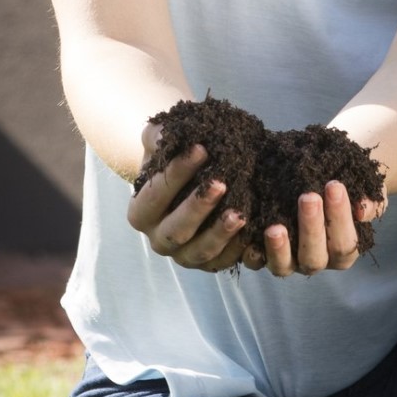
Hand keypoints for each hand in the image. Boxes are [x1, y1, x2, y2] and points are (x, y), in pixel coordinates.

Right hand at [126, 126, 247, 271]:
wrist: (188, 185)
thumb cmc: (172, 161)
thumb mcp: (159, 144)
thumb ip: (157, 136)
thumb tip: (164, 132)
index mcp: (141, 214)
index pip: (155, 195)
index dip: (176, 173)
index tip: (201, 149)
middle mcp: (159, 240)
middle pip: (176, 229)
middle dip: (198, 207)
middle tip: (222, 183)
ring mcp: (184, 256)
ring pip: (201, 251)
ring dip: (221, 233)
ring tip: (240, 213)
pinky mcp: (209, 264)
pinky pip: (225, 262)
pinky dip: (240, 250)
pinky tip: (255, 231)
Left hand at [247, 179, 387, 276]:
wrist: (319, 179)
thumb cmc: (343, 186)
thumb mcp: (362, 189)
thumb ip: (369, 200)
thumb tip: (363, 208)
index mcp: (342, 251)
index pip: (345, 243)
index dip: (340, 217)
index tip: (334, 184)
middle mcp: (316, 261)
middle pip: (314, 257)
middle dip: (311, 227)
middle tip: (308, 196)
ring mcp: (288, 262)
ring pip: (283, 266)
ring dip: (279, 248)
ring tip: (275, 227)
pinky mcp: (262, 257)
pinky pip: (254, 261)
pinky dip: (250, 250)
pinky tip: (249, 228)